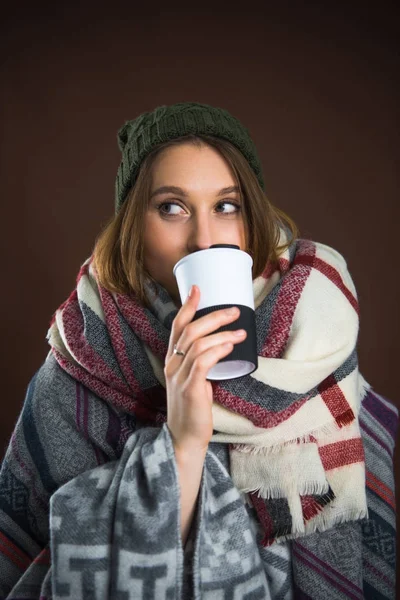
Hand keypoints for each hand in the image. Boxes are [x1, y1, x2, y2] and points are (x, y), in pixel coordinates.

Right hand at [164, 284, 246, 454]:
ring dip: (223, 334)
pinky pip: (203, 362)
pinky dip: (217, 350)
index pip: (177, 326)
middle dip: (214, 316)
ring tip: (241, 332)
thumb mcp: (193, 379)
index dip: (187, 306)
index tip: (198, 289)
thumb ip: (201, 363)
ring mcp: (179, 376)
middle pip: (190, 330)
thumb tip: (223, 345)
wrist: (184, 437)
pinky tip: (230, 346)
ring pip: (198, 344)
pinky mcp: (190, 388)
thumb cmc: (192, 408)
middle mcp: (172, 365)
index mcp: (172, 360)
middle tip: (234, 311)